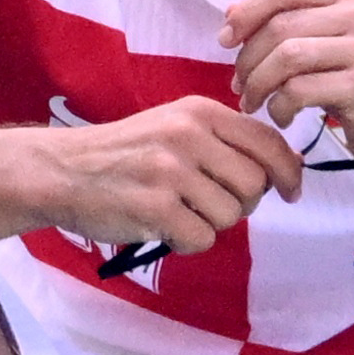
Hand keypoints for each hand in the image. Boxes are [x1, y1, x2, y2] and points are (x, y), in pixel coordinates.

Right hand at [41, 93, 303, 256]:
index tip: (291, 191)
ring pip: (231, 215)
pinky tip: (164, 227)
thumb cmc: (125, 153)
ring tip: (178, 212)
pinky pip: (202, 239)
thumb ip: (224, 141)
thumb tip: (282, 170)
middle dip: (242, 203)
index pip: (268, 142)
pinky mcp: (155, 207)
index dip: (289, 171)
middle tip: (210, 204)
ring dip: (210, 224)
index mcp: (199, 112)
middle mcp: (188, 135)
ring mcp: (170, 171)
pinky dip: (188, 242)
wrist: (62, 170)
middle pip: (255, 184)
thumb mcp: (174, 126)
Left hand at [222, 0, 353, 158]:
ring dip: (258, 85)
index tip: (225, 40)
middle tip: (240, 85)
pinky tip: (281, 117)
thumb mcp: (325, 38)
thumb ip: (284, 21)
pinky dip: (279, 107)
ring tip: (253, 103)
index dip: (246, 12)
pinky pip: (300, 91)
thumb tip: (230, 15)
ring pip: (287, 58)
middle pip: (280, 27)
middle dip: (247, 59)